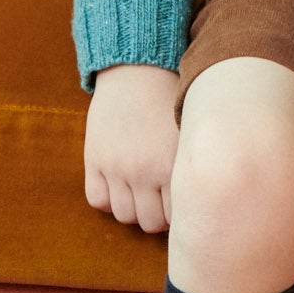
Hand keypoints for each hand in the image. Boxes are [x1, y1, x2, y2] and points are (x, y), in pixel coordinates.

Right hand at [84, 63, 182, 233]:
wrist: (137, 70)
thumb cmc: (171, 101)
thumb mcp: (189, 133)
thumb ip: (192, 167)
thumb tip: (200, 201)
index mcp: (172, 165)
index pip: (177, 216)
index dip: (180, 214)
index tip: (182, 204)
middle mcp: (143, 171)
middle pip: (149, 222)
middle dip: (157, 215)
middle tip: (161, 200)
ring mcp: (116, 167)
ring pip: (123, 215)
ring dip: (133, 208)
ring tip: (141, 192)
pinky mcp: (94, 159)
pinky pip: (97, 200)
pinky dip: (107, 199)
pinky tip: (118, 185)